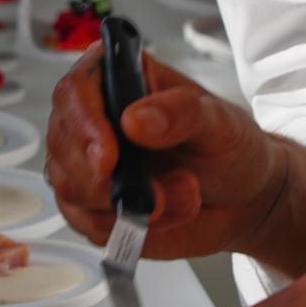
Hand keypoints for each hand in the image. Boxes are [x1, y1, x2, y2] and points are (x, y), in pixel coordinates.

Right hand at [45, 43, 286, 259]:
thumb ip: (181, 114)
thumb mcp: (219, 121)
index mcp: (118, 80)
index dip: (83, 123)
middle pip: (62, 143)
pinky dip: (130, 226)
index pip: (75, 89)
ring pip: (71, 188)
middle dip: (107, 179)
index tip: (108, 157)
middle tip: (158, 193)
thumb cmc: (228, 148)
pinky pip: (88, 223)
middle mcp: (93, 119)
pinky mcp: (92, 206)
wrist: (243, 200)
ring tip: (182, 195)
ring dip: (128, 204)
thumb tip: (135, 120)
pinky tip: (167, 215)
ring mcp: (87, 165)